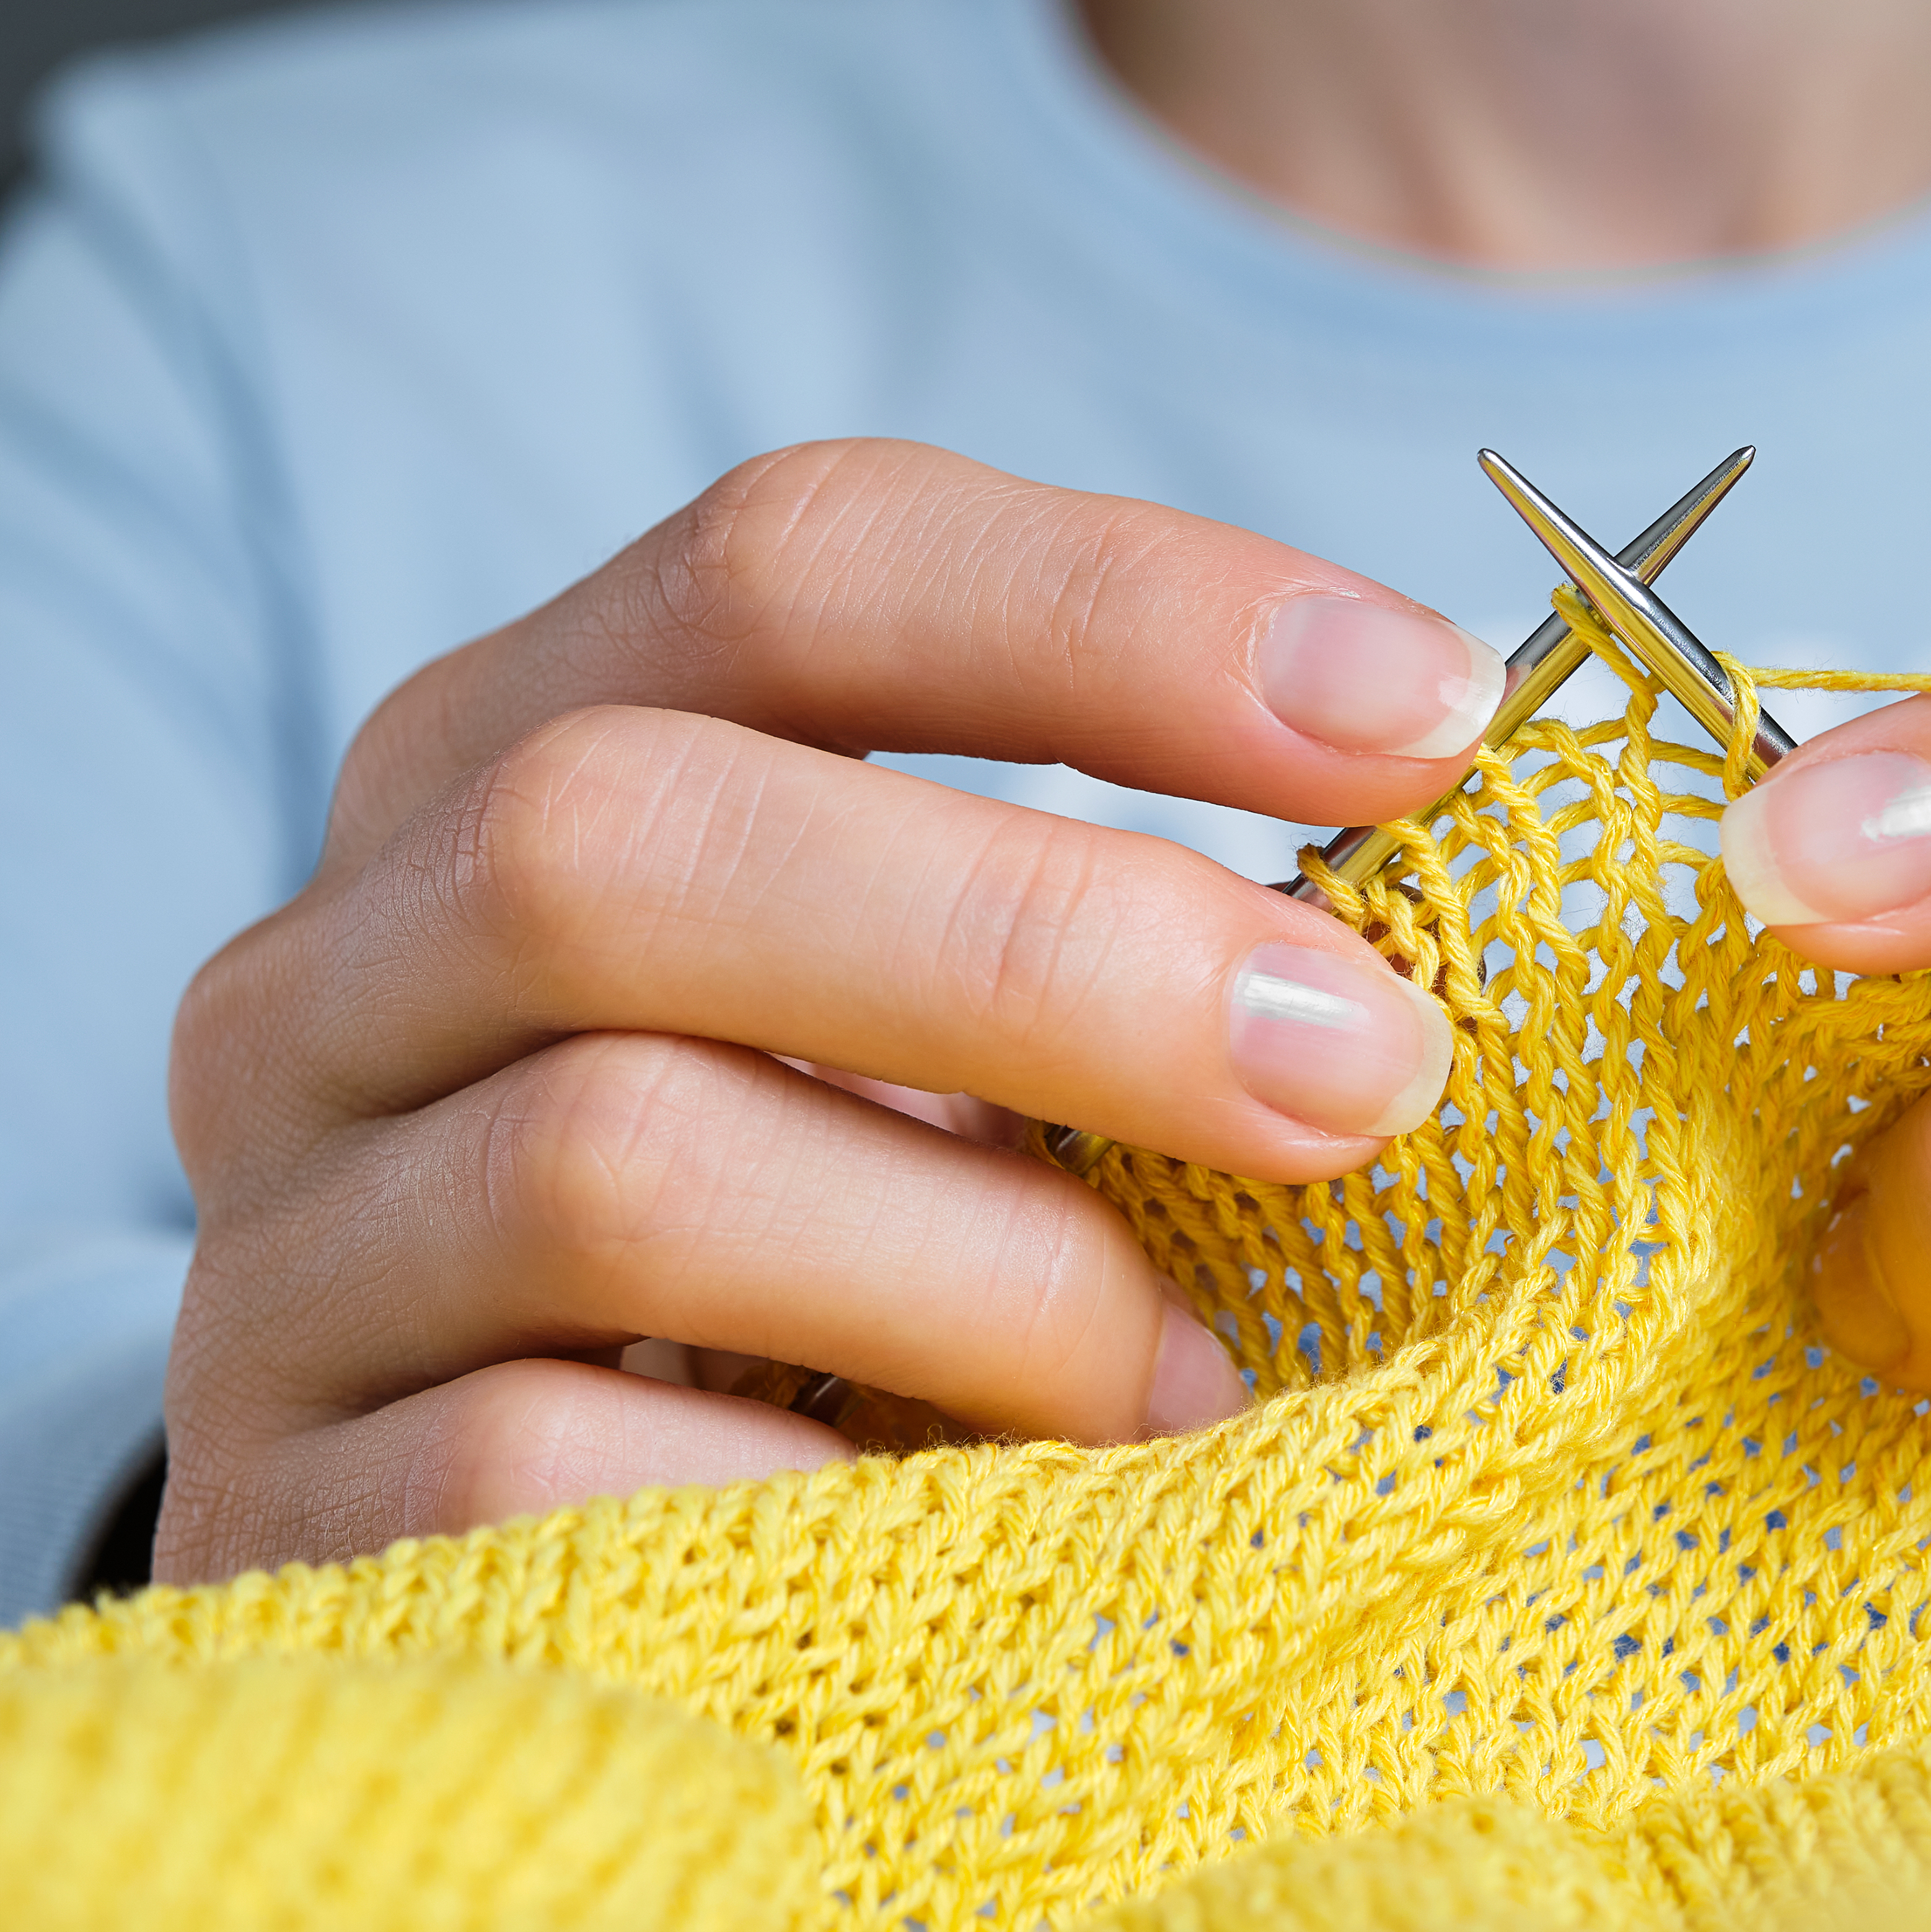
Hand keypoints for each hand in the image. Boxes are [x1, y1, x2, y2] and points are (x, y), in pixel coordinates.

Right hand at [161, 439, 1499, 1583]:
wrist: (528, 1581)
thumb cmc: (817, 1260)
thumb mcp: (928, 1048)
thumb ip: (1094, 942)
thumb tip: (1406, 939)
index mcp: (516, 761)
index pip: (792, 566)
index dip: (1121, 611)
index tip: (1429, 713)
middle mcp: (344, 969)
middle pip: (632, 832)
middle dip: (1056, 947)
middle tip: (1367, 1071)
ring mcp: (283, 1250)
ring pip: (619, 1160)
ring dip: (993, 1271)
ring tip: (1192, 1381)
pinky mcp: (287, 1519)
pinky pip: (550, 1479)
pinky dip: (839, 1503)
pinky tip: (996, 1542)